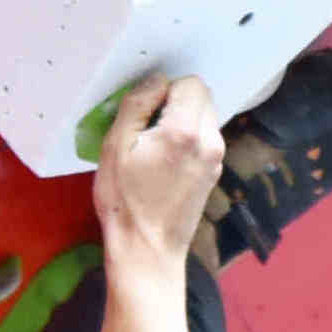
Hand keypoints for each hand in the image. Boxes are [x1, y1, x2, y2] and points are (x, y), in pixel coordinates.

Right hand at [96, 75, 224, 266]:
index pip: (190, 83)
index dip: (165, 91)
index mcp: (186, 131)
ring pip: (204, 118)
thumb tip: (156, 81)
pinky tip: (165, 164)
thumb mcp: (116, 146)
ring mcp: (216, 159)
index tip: (145, 115)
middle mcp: (210, 141)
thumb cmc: (125, 203)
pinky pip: (204, 139)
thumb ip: (137, 105)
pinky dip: (188, 141)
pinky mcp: (214, 173)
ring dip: (182, 122)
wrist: (146, 250)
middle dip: (176, 104)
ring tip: (155, 149)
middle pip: (202, 98)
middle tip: (148, 130)